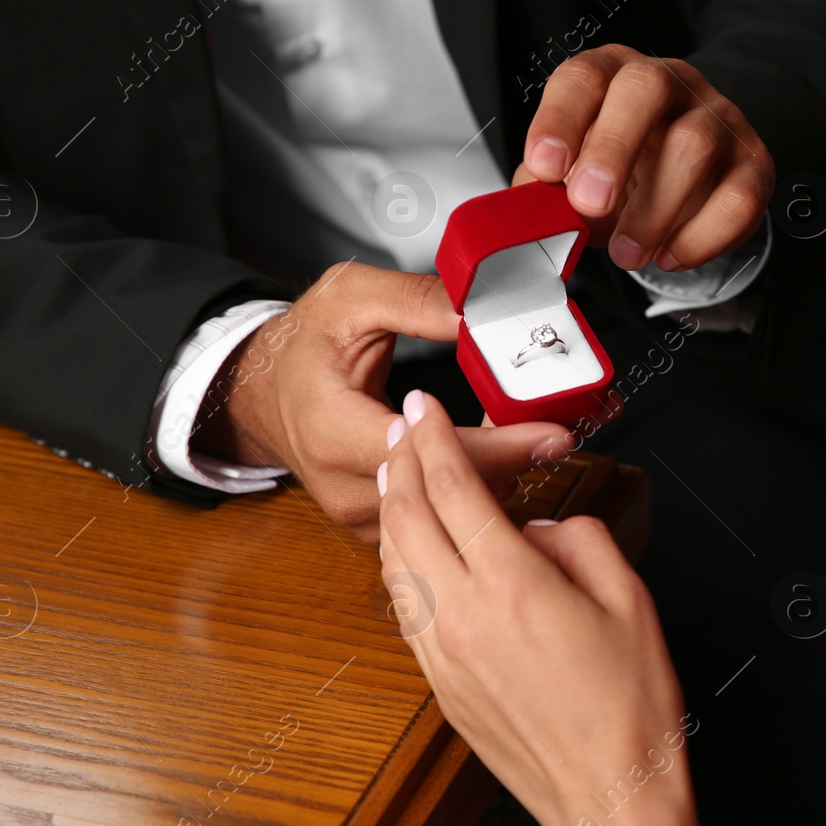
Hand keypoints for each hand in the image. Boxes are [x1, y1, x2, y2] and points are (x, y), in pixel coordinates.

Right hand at [193, 262, 566, 543]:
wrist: (259, 391)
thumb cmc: (300, 346)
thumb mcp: (350, 298)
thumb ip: (418, 301)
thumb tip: (479, 308)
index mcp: (333, 432)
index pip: (431, 455)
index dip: (500, 445)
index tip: (552, 431)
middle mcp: (346, 488)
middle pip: (450, 493)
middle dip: (517, 460)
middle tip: (566, 428)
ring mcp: (361, 517)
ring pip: (450, 515)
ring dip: (500, 476)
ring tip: (537, 437)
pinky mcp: (376, 528)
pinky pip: (439, 520)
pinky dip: (475, 490)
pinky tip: (503, 460)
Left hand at [378, 390, 712, 825]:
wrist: (608, 795)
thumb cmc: (628, 708)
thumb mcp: (630, 601)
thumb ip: (581, 541)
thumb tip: (543, 528)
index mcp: (514, 584)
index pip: (455, 490)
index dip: (435, 440)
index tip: (423, 409)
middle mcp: (464, 615)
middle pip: (408, 518)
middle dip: (401, 463)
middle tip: (401, 428)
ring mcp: (444, 652)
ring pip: (394, 562)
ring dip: (390, 510)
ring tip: (396, 477)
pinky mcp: (439, 683)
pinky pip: (404, 606)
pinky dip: (398, 563)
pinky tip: (408, 550)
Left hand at [516, 44, 773, 274]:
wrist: (683, 182)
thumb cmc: (619, 173)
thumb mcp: (571, 175)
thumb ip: (545, 189)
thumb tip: (527, 215)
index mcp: (612, 76)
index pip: (584, 77)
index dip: (560, 119)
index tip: (544, 166)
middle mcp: (668, 84)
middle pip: (646, 89)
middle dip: (613, 149)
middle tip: (589, 205)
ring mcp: (717, 118)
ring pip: (695, 144)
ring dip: (654, 209)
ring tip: (626, 252)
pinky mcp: (753, 163)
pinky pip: (739, 195)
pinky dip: (701, 236)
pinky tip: (669, 254)